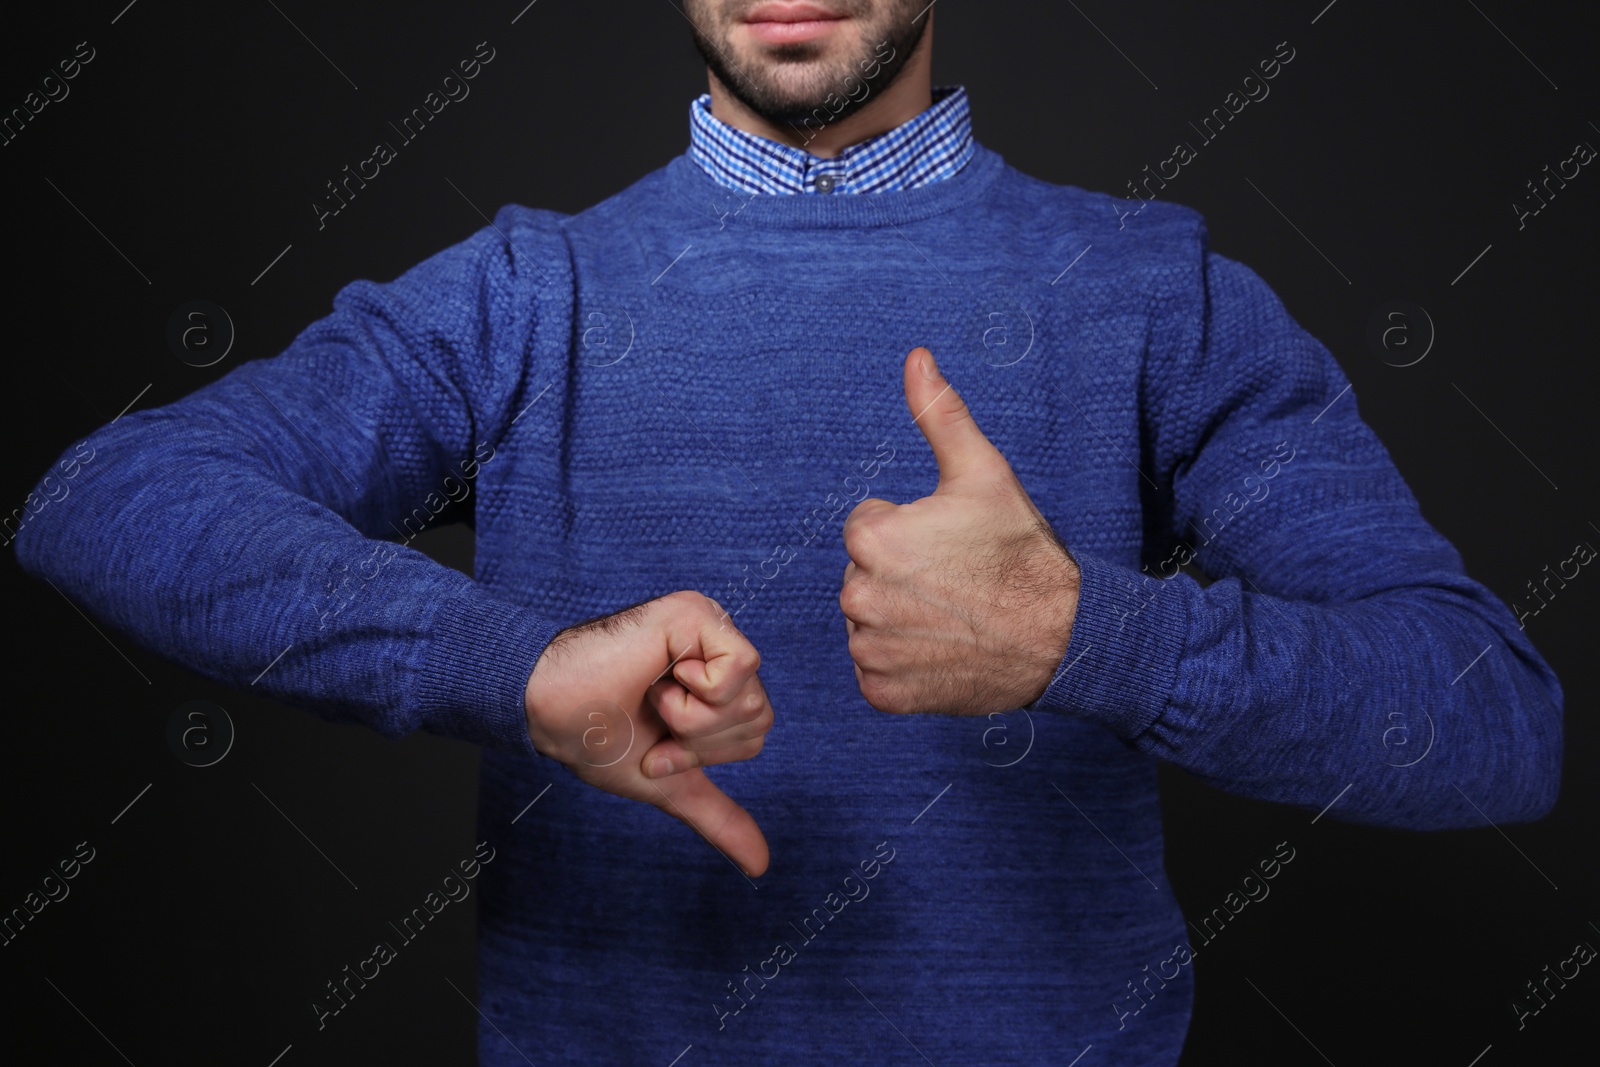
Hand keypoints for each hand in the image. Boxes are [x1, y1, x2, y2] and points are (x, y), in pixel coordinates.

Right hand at [524, 590, 772, 875]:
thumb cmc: (596, 737)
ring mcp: (711, 624)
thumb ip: (716, 814)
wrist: (548, 711)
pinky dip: (695, 692)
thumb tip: (761, 866)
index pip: (755, 731)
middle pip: (759, 716)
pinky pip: (740, 667)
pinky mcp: (698, 612)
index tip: (655, 746)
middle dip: (700, 740)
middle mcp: (719, 646)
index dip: (704, 754)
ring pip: (750, 697)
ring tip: (651, 696)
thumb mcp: (669, 782)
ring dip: (691, 718)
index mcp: (718, 677)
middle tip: (653, 721)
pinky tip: (658, 675)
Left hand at [840, 347, 1079, 715]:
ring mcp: (872, 650)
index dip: (910, 531)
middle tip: (955, 581)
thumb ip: (938, 413)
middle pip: (863, 575)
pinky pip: (875, 671)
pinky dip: (902, 664)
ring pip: (868, 622)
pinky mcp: (884, 693)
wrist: (1064, 638)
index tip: (950, 545)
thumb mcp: (982, 472)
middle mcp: (860, 598)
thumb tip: (915, 357)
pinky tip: (943, 650)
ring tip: (951, 615)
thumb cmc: (1021, 553)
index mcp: (872, 541)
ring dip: (899, 619)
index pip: (867, 528)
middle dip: (900, 575)